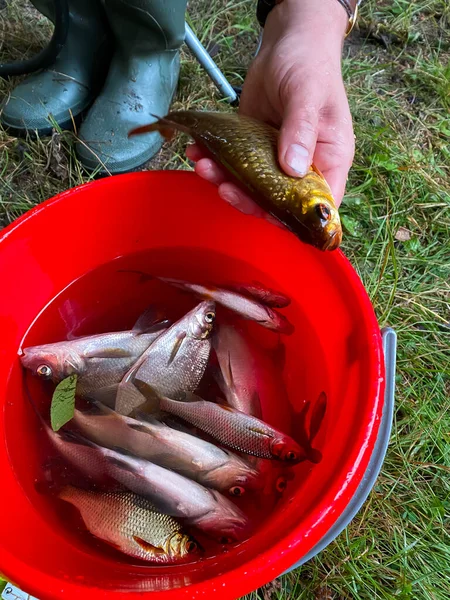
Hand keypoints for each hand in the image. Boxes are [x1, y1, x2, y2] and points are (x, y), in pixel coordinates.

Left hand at [186, 0, 354, 219]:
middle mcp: (304, 167)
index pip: (318, 204)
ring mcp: (276, 160)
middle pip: (278, 203)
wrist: (286, 43)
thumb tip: (293, 169)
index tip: (267, 212)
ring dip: (226, 181)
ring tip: (204, 165)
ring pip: (252, 188)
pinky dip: (216, 162)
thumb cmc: (309, 65)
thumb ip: (300, 130)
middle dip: (248, 200)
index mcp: (329, 160)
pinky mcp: (252, 149)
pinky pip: (235, 165)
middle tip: (224, 187)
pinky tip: (199, 152)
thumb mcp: (307, 95)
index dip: (295, 216)